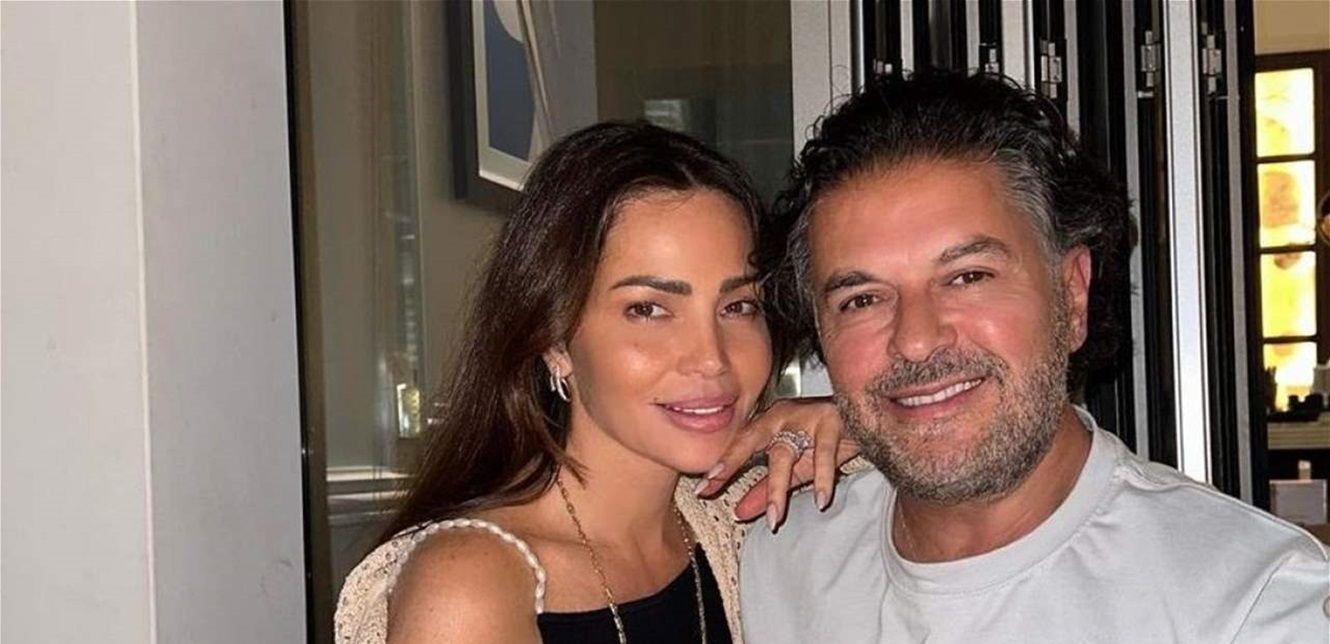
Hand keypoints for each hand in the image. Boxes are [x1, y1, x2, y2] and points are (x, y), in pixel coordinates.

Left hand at [694, 396, 859, 529]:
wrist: (868, 417)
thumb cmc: (827, 439)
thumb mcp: (793, 469)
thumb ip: (766, 489)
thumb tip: (739, 513)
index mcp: (768, 422)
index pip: (739, 444)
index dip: (721, 465)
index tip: (702, 488)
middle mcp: (782, 414)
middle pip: (751, 441)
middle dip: (732, 464)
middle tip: (714, 486)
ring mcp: (807, 415)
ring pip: (785, 453)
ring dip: (777, 488)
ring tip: (774, 517)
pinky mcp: (833, 420)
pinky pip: (824, 453)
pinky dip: (822, 478)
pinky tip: (821, 499)